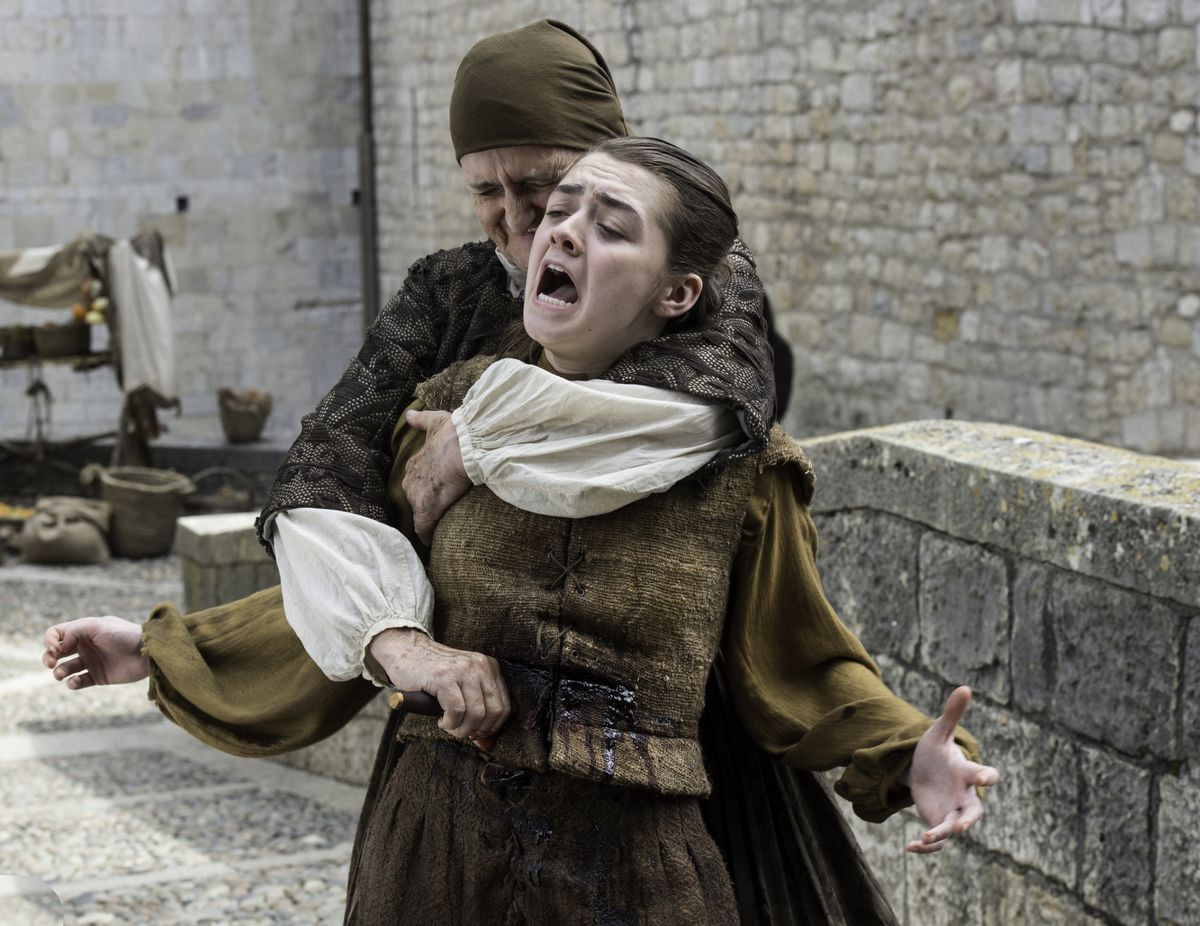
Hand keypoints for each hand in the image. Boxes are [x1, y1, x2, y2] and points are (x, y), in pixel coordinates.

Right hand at [43, 617, 148, 688]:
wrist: (147, 652)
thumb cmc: (124, 635)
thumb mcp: (96, 626)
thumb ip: (73, 632)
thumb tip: (57, 646)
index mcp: (84, 630)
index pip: (56, 633)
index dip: (49, 641)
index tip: (56, 649)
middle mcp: (85, 645)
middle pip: (56, 652)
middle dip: (48, 658)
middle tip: (51, 663)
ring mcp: (92, 661)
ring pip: (65, 668)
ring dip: (59, 672)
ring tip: (61, 674)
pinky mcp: (98, 676)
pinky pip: (78, 682)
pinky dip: (72, 683)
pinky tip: (76, 681)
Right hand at [368, 627, 509, 748]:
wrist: (404, 650)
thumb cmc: (432, 674)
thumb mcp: (462, 685)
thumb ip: (477, 708)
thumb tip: (487, 744)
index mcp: (489, 666)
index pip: (505, 706)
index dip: (492, 727)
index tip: (477, 734)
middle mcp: (480, 665)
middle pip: (493, 712)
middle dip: (477, 730)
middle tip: (460, 730)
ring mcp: (462, 669)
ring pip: (476, 714)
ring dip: (461, 729)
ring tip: (448, 725)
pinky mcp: (444, 677)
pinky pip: (456, 710)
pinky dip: (449, 723)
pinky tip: (441, 720)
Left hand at [402, 409, 471, 544]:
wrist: (465, 445)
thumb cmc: (453, 434)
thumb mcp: (434, 422)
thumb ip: (421, 420)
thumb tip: (409, 415)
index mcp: (415, 462)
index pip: (415, 477)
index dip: (423, 484)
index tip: (431, 489)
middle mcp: (411, 480)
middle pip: (413, 496)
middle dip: (423, 502)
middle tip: (437, 508)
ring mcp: (417, 496)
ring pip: (418, 513)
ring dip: (426, 519)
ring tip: (436, 526)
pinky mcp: (426, 510)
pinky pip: (423, 528)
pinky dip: (427, 535)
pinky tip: (431, 541)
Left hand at [904, 686, 998, 853]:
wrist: (925, 770)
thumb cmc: (937, 751)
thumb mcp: (938, 733)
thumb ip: (951, 714)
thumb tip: (965, 687)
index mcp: (966, 773)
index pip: (982, 775)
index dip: (987, 776)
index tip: (990, 777)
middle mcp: (964, 796)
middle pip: (974, 811)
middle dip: (969, 819)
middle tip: (961, 826)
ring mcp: (952, 811)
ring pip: (953, 828)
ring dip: (941, 834)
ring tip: (924, 837)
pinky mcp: (939, 822)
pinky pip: (937, 840)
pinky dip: (927, 846)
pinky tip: (909, 847)